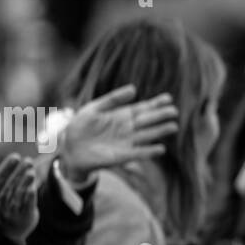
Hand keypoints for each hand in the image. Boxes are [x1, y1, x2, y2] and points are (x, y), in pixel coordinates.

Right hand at [0, 154, 38, 241]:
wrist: (8, 230)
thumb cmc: (2, 204)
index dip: (6, 168)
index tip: (15, 156)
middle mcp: (0, 203)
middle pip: (9, 186)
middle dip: (18, 172)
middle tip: (28, 160)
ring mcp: (11, 211)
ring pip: (18, 195)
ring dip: (25, 182)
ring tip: (32, 171)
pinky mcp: (24, 217)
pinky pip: (26, 206)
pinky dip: (29, 197)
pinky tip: (34, 187)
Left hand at [56, 85, 175, 184]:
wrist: (70, 146)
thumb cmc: (80, 126)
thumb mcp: (94, 108)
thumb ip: (113, 99)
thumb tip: (134, 89)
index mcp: (121, 115)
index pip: (142, 108)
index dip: (155, 103)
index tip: (168, 98)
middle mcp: (126, 128)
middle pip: (147, 121)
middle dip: (160, 116)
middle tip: (174, 111)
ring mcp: (125, 142)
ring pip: (146, 135)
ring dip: (159, 132)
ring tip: (173, 126)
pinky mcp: (121, 155)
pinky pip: (138, 153)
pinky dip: (148, 151)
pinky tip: (160, 149)